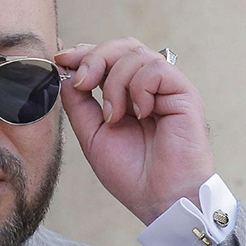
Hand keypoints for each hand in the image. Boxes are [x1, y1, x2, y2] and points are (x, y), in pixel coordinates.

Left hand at [56, 39, 213, 225]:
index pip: (109, 56)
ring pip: (136, 54)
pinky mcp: (184, 94)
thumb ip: (79, 103)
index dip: (84, 52)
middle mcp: (149, 87)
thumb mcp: (91, 134)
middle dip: (96, 57)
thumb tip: (67, 72)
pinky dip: (140, 88)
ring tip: (114, 115)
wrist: (159, 200)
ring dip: (115, 83)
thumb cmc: (131, 174)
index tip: (61, 59)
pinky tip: (140, 114)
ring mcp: (168, 89)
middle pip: (123, 46)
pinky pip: (156, 69)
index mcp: (128, 95)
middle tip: (83, 83)